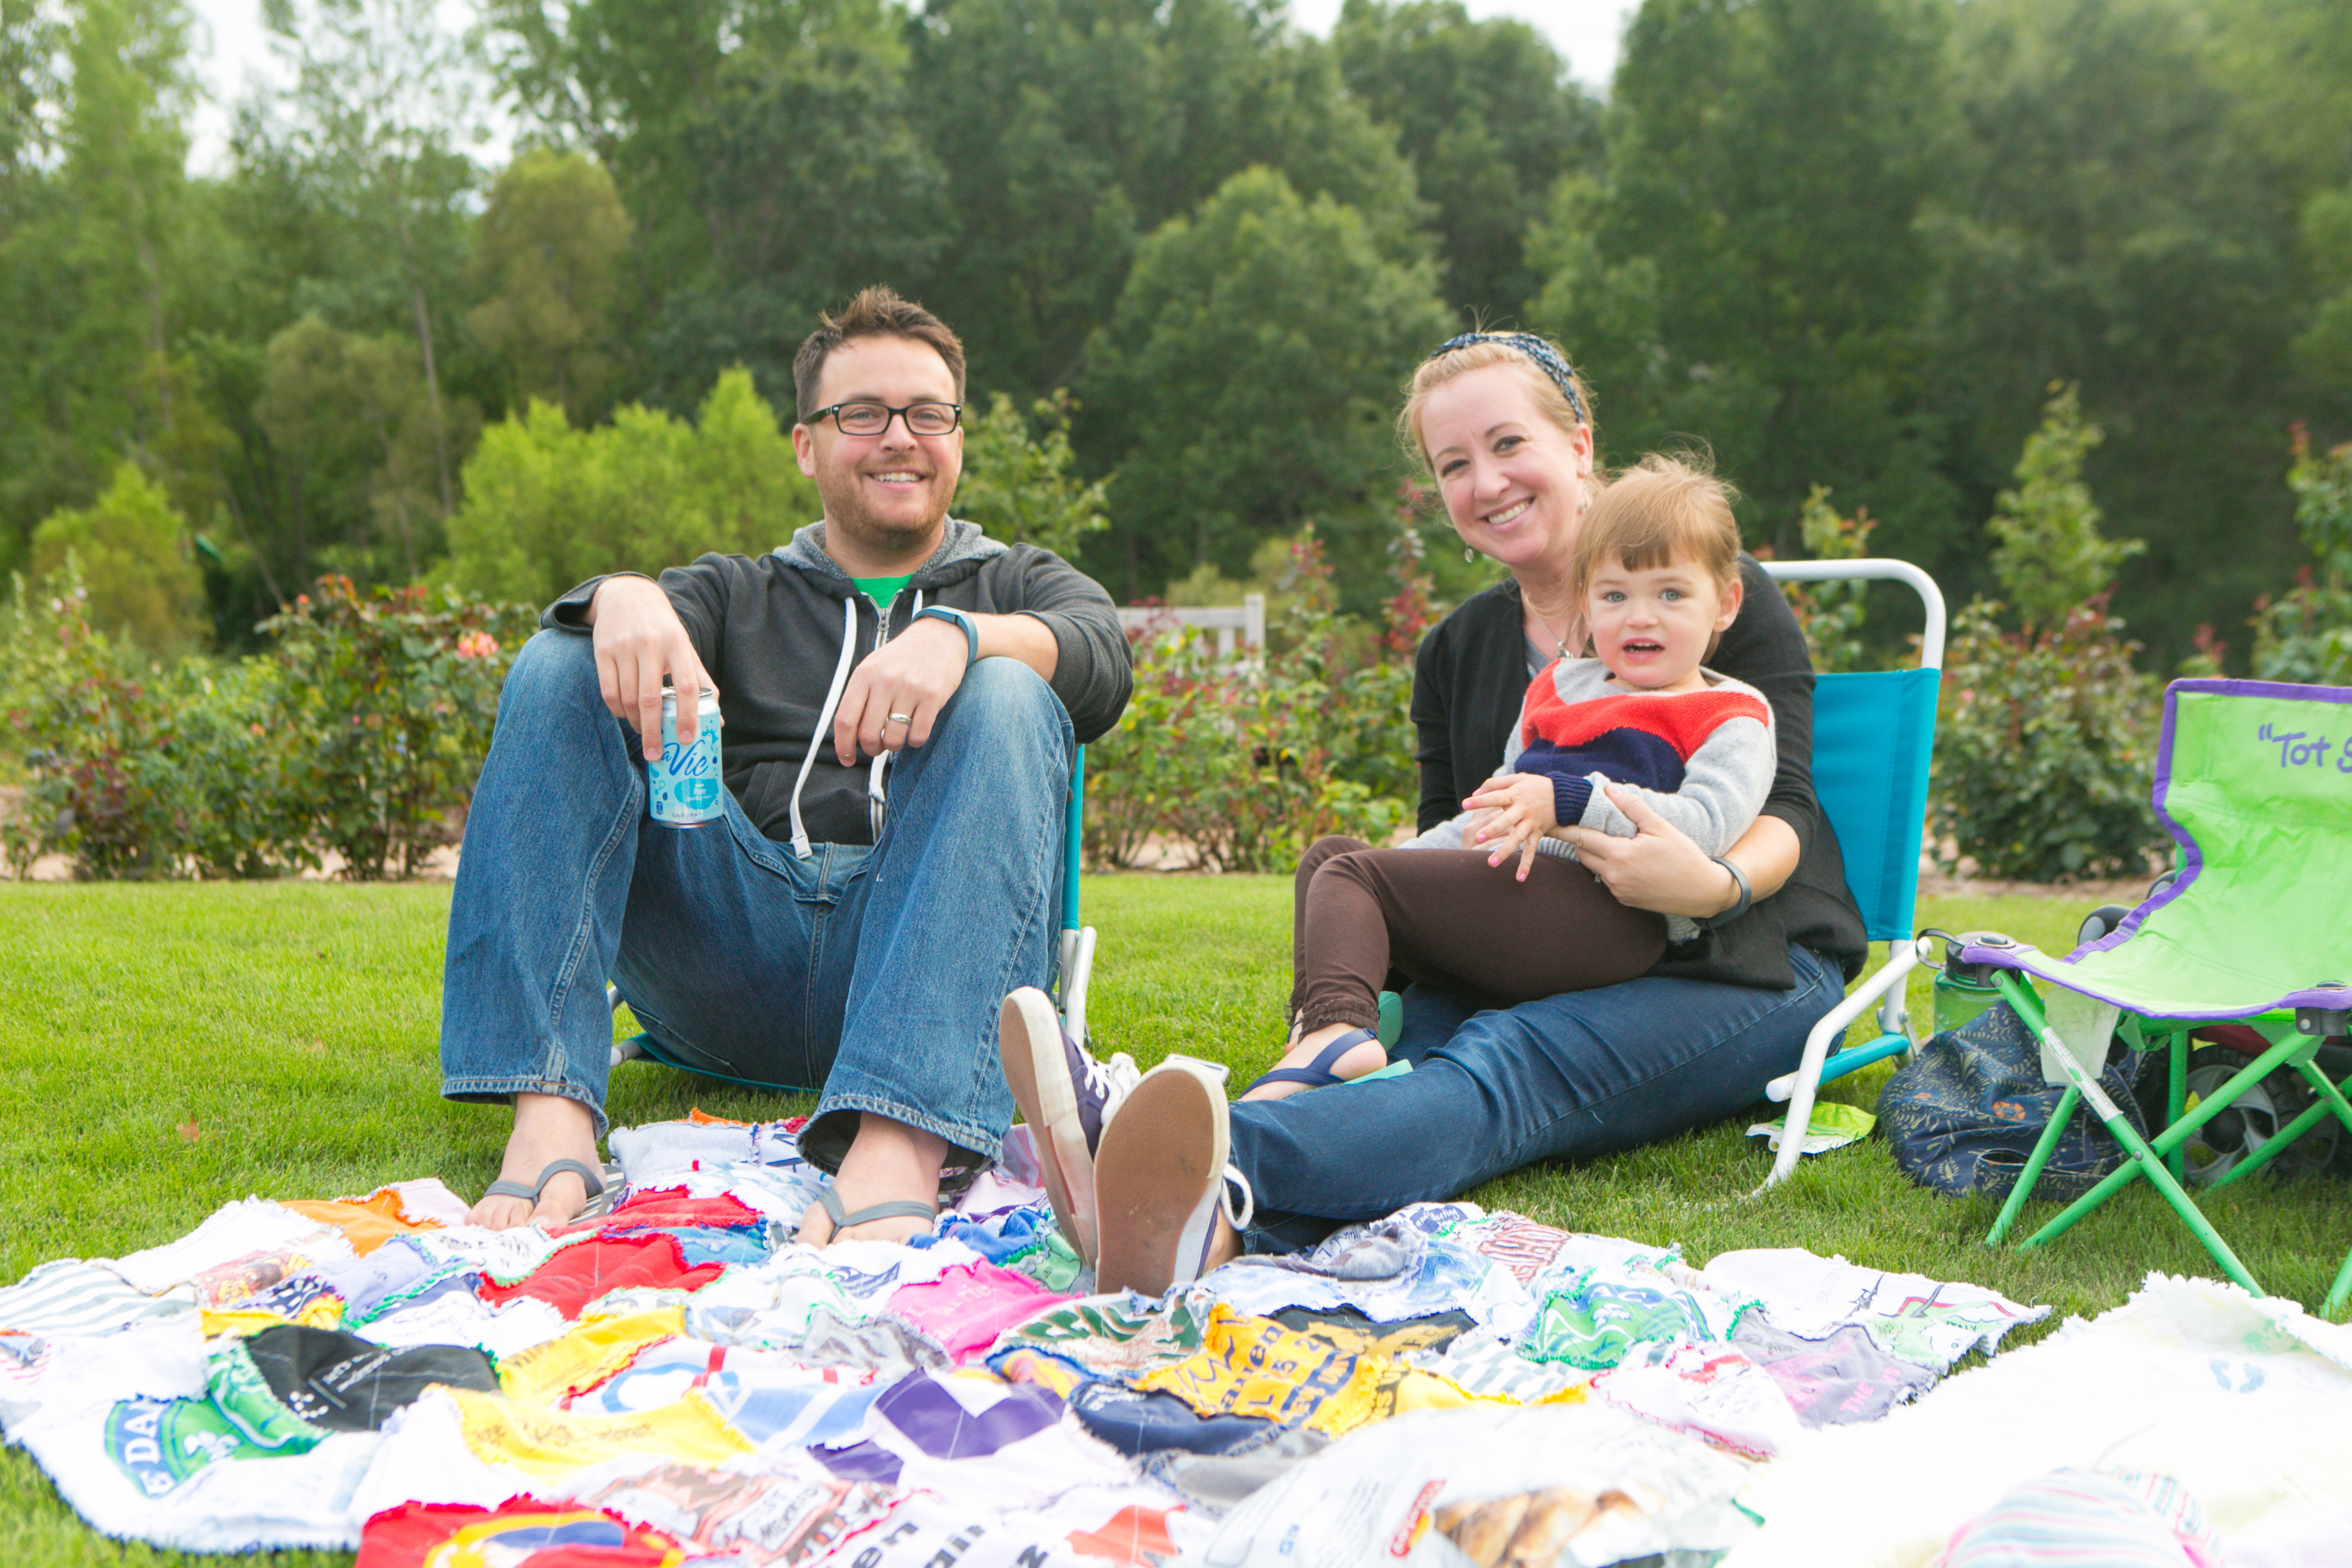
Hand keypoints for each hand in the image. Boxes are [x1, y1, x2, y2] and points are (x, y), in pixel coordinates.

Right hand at [588, 577, 716, 761]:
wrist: (628, 596)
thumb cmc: (663, 630)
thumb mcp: (685, 648)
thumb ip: (700, 682)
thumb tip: (718, 721)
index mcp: (678, 644)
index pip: (686, 685)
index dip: (687, 715)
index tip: (686, 739)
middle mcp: (650, 644)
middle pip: (650, 698)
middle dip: (653, 731)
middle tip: (656, 755)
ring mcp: (623, 647)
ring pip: (627, 698)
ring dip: (636, 723)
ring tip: (645, 732)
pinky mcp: (602, 651)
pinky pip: (608, 692)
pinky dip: (618, 711)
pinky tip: (627, 716)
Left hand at [835, 615, 968, 763]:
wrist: (939, 637)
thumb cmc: (902, 658)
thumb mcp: (873, 668)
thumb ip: (859, 697)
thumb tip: (847, 736)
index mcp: (864, 675)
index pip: (845, 720)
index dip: (843, 746)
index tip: (847, 758)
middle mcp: (885, 681)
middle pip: (868, 735)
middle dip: (872, 749)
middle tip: (877, 747)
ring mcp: (910, 689)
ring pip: (893, 740)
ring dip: (894, 746)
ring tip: (897, 735)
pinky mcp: (933, 697)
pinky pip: (918, 736)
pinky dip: (914, 741)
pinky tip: (915, 729)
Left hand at [1462, 773, 1557, 881]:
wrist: (1565, 796)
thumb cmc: (1535, 786)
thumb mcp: (1517, 779)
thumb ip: (1495, 783)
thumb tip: (1474, 793)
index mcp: (1515, 795)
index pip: (1495, 797)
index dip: (1480, 801)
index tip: (1464, 804)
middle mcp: (1523, 810)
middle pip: (1505, 821)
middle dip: (1492, 829)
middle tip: (1478, 837)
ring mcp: (1531, 824)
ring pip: (1517, 839)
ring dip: (1505, 851)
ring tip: (1491, 863)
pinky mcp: (1538, 833)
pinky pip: (1531, 850)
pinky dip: (1526, 864)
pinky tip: (1519, 878)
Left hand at [1555, 783, 1731, 914]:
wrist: (1702, 892)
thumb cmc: (1684, 856)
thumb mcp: (1660, 827)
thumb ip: (1633, 807)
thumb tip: (1610, 789)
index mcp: (1619, 856)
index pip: (1581, 839)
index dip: (1564, 829)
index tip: (1550, 821)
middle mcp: (1613, 876)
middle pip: (1582, 853)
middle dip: (1579, 839)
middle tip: (1580, 824)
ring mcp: (1618, 891)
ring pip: (1593, 868)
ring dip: (1594, 854)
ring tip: (1605, 839)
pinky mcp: (1624, 900)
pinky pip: (1606, 880)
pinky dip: (1608, 868)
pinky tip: (1623, 859)